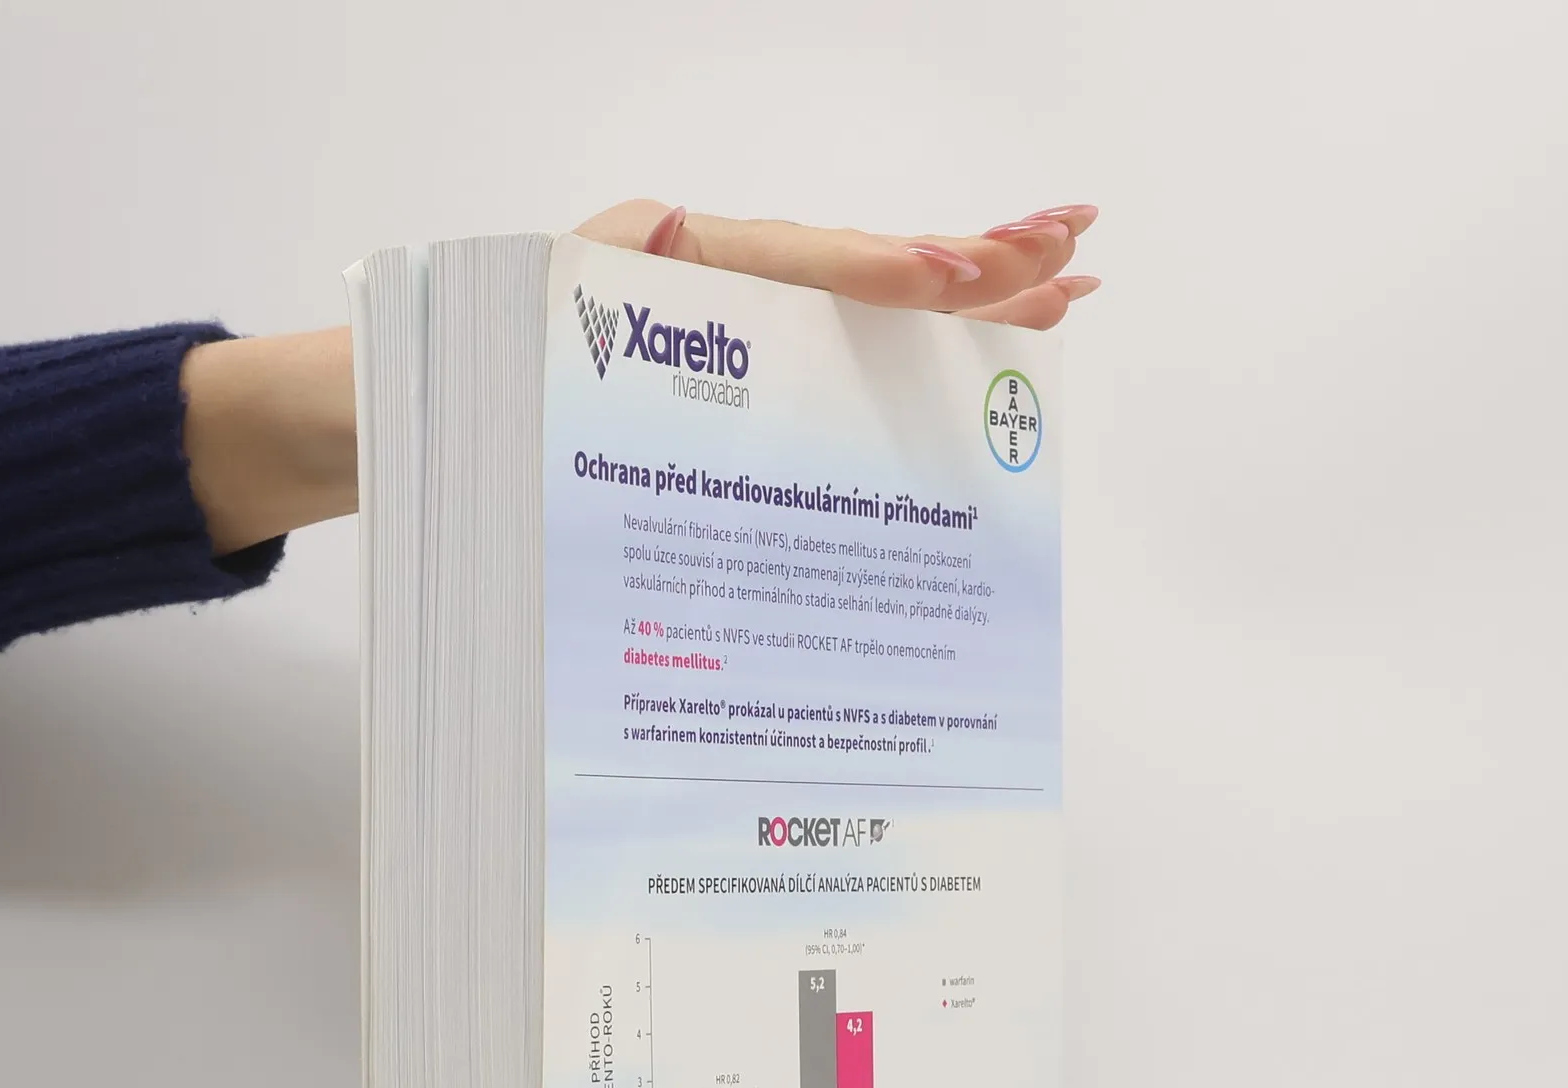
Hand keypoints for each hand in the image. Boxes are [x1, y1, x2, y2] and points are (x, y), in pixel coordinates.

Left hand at [575, 200, 1099, 330]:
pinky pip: (861, 335)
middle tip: (1068, 255)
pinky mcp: (766, 351)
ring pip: (890, 305)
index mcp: (714, 267)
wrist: (499, 379)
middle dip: (981, 267)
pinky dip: (928, 329)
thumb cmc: (530, 335)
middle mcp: (759, 287)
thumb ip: (619, 255)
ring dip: (979, 296)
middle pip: (886, 276)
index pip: (829, 267)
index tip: (966, 273)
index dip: (901, 273)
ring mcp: (769, 318)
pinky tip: (986, 324)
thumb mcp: (567, 285)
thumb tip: (666, 227)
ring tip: (1062, 283)